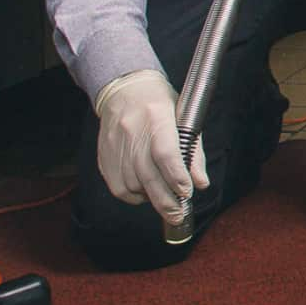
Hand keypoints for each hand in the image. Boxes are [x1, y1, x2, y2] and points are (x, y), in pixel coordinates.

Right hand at [94, 70, 208, 218]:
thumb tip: (201, 183)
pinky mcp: (105, 156)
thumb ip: (193, 153)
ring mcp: (115, 144)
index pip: (165, 152)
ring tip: (164, 199)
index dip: (176, 176)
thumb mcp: (184, 118)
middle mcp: (132, 130)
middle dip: (165, 201)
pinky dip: (134, 196)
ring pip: (133, 185)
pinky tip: (145, 193)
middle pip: (147, 175)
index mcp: (156, 116)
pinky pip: (119, 187)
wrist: (125, 90)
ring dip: (150, 198)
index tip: (186, 192)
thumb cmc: (159, 104)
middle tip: (178, 214)